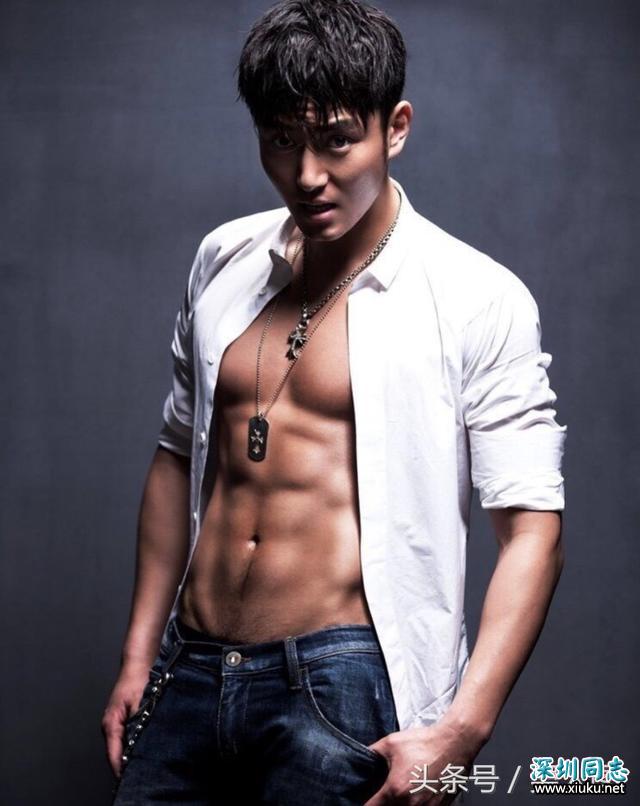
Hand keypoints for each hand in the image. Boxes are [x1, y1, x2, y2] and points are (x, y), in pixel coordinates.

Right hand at [101, 661, 150, 778]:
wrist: (138, 663)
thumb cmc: (138, 680)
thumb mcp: (140, 705)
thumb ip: (138, 726)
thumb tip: (139, 745)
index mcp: (111, 723)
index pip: (113, 754)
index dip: (121, 768)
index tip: (129, 778)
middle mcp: (109, 725)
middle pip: (116, 753)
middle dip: (126, 763)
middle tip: (141, 770)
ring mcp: (114, 723)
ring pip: (120, 745)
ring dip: (130, 753)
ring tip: (143, 761)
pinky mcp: (120, 719)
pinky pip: (124, 737)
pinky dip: (132, 743)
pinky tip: (142, 745)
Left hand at [363, 718, 483, 804]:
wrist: (454, 743)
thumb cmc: (424, 743)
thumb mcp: (391, 743)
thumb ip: (372, 753)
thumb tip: (361, 757)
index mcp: (395, 790)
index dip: (365, 804)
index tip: (366, 798)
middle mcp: (410, 805)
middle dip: (383, 804)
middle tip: (383, 794)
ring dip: (399, 805)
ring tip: (401, 793)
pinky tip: (415, 795)